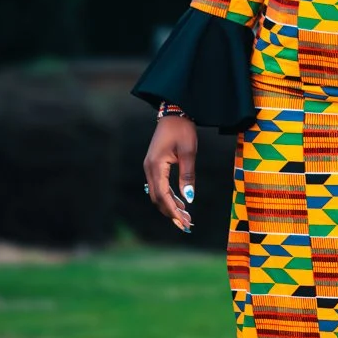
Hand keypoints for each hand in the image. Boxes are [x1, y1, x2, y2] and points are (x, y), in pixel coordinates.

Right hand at [144, 115, 196, 232]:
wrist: (174, 113)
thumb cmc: (182, 130)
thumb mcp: (189, 152)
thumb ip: (187, 176)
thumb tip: (189, 198)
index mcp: (155, 165)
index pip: (162, 194)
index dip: (172, 210)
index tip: (183, 222)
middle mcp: (149, 169)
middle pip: (157, 198)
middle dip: (171, 212)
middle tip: (186, 224)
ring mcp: (150, 167)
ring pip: (157, 194)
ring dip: (169, 206)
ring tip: (185, 217)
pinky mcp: (154, 166)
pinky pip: (159, 187)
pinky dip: (168, 197)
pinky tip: (180, 203)